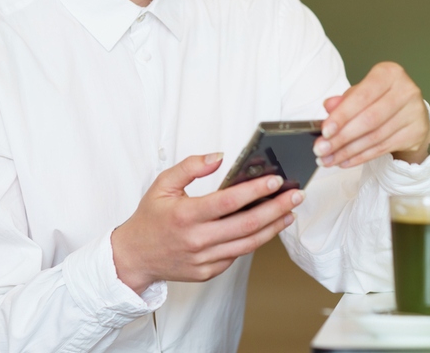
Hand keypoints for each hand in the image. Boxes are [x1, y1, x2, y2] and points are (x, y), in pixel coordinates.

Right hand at [110, 153, 303, 293]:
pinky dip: (254, 241)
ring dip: (273, 227)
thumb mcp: (162, 184)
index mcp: (186, 215)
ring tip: (289, 212)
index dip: (255, 191)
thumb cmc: (150, 218)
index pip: (229, 201)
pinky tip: (266, 228)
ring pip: (248, 244)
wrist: (134, 257)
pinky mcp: (207, 272)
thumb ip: (190, 167)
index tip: (275, 181)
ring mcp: (204, 259)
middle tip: (295, 196)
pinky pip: (237, 256)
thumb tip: (218, 157)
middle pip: (247, 224)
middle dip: (277, 208)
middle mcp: (197, 239)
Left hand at [312, 61, 429, 167]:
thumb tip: (328, 106)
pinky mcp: (416, 133)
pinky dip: (360, 157)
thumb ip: (344, 100)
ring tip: (329, 159)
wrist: (411, 113)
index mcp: (389, 74)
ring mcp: (413, 113)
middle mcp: (405, 91)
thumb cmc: (380, 99)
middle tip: (322, 150)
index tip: (325, 131)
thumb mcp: (361, 94)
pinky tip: (344, 161)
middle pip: (369, 120)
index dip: (342, 115)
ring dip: (348, 151)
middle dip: (342, 137)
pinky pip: (382, 148)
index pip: (362, 97)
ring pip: (374, 138)